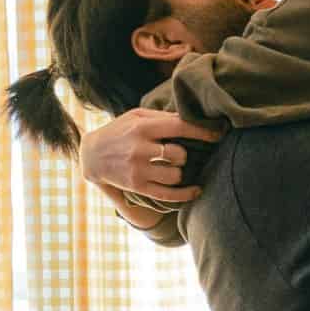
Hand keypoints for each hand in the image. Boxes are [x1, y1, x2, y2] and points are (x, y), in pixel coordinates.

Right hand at [79, 109, 223, 204]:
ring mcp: (138, 170)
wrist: (91, 155)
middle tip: (179, 153)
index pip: (179, 126)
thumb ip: (162, 117)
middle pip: (179, 154)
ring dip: (180, 172)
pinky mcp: (137, 186)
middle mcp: (140, 148)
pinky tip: (196, 190)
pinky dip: (186, 194)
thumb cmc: (119, 131)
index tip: (218, 133)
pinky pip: (168, 194)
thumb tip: (193, 118)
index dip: (202, 131)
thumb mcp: (136, 116)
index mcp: (142, 126)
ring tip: (174, 167)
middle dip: (184, 154)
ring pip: (175, 175)